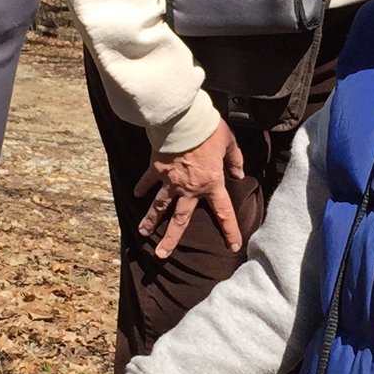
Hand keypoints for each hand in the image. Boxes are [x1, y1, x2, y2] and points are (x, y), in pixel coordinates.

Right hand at [134, 120, 245, 258]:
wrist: (183, 119)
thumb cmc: (208, 129)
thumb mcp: (229, 143)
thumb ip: (235, 160)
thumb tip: (238, 173)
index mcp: (211, 184)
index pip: (223, 212)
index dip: (230, 230)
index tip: (233, 246)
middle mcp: (189, 188)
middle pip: (180, 220)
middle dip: (171, 239)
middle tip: (162, 255)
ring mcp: (170, 180)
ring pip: (159, 207)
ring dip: (150, 221)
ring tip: (142, 233)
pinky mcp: (157, 168)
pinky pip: (148, 181)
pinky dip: (142, 187)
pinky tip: (135, 195)